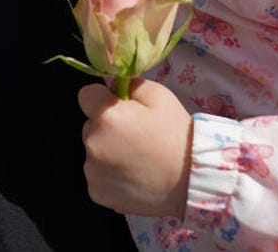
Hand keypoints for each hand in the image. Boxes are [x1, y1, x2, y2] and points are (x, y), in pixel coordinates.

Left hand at [77, 78, 192, 216]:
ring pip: (94, 152)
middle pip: (90, 126)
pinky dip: (109, 175)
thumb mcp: (160, 96)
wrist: (191, 181)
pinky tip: (133, 176)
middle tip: (135, 137)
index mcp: (107, 116)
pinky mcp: (97, 193)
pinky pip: (97, 175)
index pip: (86, 96)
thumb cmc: (176, 135)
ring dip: (107, 152)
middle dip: (106, 127)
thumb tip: (114, 88)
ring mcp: (93, 171)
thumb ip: (131, 85)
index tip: (119, 108)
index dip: (102, 98)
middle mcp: (93, 143)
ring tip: (137, 159)